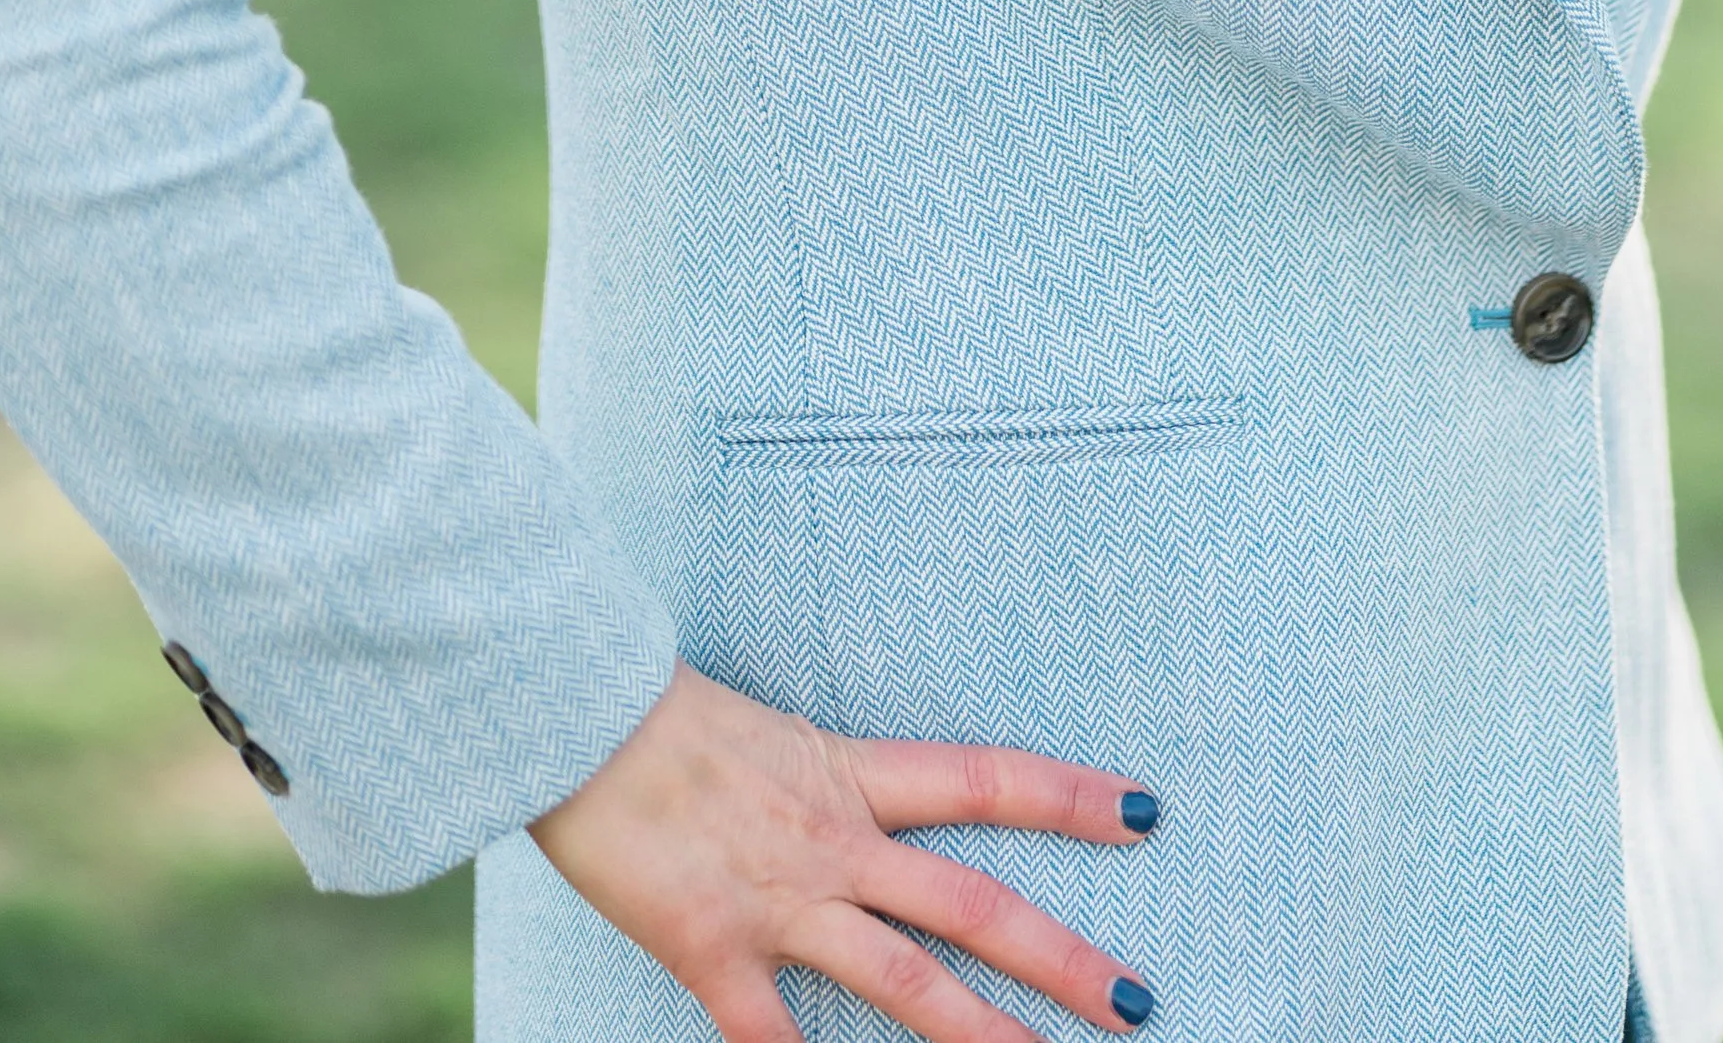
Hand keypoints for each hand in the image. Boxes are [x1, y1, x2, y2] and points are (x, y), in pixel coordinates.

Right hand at [531, 662, 1160, 1042]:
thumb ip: (821, 780)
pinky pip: (774, 1042)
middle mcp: (834, 839)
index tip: (1145, 814)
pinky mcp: (712, 954)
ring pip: (904, 984)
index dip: (1070, 798)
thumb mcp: (770, 736)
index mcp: (852, 771)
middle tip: (1138, 1002)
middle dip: (1062, 958)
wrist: (577, 713)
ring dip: (982, 1038)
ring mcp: (779, 902)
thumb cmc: (664, 718)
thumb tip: (864, 816)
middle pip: (972, 904)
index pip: (988, 778)